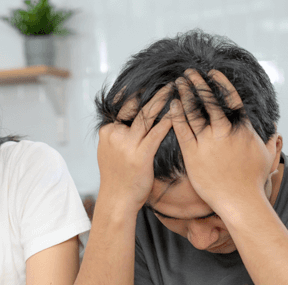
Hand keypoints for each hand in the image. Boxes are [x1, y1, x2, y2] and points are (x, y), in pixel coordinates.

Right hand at [97, 84, 172, 211]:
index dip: (136, 93)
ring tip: (176, 88)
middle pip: (135, 107)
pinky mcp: (140, 154)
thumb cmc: (118, 179)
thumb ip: (118, 136)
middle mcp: (115, 135)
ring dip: (162, 100)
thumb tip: (127, 123)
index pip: (122, 106)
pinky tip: (179, 112)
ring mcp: (126, 144)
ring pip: (146, 115)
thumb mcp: (111, 153)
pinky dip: (169, 120)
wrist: (117, 200)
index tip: (149, 82)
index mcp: (107, 132)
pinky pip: (157, 132)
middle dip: (152, 93)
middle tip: (168, 81)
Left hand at [171, 69, 279, 216]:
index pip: (231, 98)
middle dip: (198, 84)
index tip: (211, 72)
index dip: (220, 84)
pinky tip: (172, 104)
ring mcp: (208, 142)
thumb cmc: (253, 181)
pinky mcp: (193, 154)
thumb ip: (269, 142)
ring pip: (194, 113)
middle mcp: (224, 132)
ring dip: (185, 95)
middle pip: (209, 101)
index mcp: (242, 128)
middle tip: (188, 72)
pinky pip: (182, 131)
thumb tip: (275, 135)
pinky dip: (177, 116)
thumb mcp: (266, 157)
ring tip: (178, 83)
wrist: (239, 200)